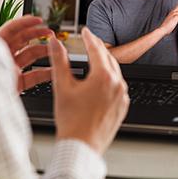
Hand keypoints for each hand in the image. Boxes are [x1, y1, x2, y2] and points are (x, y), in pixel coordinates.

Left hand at [0, 15, 53, 91]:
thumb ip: (2, 46)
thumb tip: (15, 33)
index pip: (10, 29)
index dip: (25, 22)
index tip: (39, 20)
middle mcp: (1, 57)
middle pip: (22, 40)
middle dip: (38, 35)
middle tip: (51, 33)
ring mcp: (9, 70)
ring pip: (29, 57)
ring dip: (43, 52)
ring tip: (56, 51)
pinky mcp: (16, 84)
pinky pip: (32, 75)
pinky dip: (44, 72)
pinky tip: (53, 70)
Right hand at [48, 27, 128, 154]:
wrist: (81, 147)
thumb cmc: (71, 122)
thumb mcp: (62, 87)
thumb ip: (59, 60)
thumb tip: (55, 43)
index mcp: (103, 77)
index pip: (97, 50)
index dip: (89, 38)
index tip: (85, 31)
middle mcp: (117, 85)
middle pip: (108, 59)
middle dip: (99, 49)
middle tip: (90, 42)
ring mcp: (122, 97)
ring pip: (115, 73)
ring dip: (105, 64)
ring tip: (96, 59)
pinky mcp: (122, 108)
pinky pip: (118, 87)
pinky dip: (110, 80)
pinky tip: (101, 82)